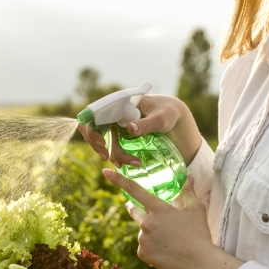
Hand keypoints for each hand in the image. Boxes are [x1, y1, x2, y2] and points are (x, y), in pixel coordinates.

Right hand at [78, 95, 202, 166]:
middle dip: (96, 143)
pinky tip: (120, 163)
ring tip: (120, 164)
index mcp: (120, 103)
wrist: (174, 117)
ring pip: (100, 138)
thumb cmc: (169, 113)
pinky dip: (112, 154)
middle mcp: (114, 112)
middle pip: (93, 127)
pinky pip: (109, 144)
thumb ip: (145, 123)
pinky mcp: (120, 133)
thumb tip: (129, 128)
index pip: (96, 114)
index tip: (102, 144)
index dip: (93, 129)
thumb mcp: (161, 118)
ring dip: (106, 151)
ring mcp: (116, 123)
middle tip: (106, 157)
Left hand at [103, 169, 242, 268]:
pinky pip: (144, 247)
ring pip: (143, 231)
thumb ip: (188, 192)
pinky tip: (165, 251)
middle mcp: (146, 223)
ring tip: (170, 240)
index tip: (106, 171)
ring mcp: (143, 239)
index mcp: (158, 209)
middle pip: (134, 211)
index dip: (119, 180)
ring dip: (151, 232)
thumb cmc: (199, 234)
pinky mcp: (142, 253)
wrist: (198, 263)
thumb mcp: (196, 210)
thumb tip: (190, 177)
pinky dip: (152, 248)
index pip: (135, 190)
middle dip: (136, 208)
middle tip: (147, 212)